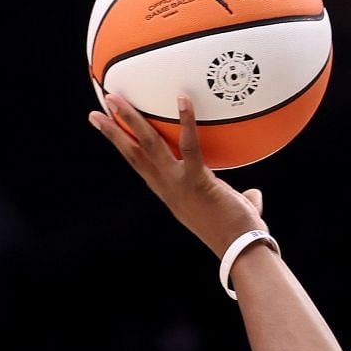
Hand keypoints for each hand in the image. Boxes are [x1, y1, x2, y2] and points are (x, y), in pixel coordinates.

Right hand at [88, 94, 266, 257]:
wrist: (242, 252)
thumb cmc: (240, 235)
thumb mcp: (234, 213)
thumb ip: (242, 200)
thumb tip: (254, 196)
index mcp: (171, 195)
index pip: (142, 167)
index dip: (125, 149)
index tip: (111, 133)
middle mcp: (168, 189)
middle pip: (134, 155)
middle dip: (114, 132)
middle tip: (96, 112)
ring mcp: (179, 185)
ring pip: (148, 147)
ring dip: (130, 120)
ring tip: (114, 98)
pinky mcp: (197, 181)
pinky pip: (188, 147)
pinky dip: (186, 121)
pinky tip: (181, 98)